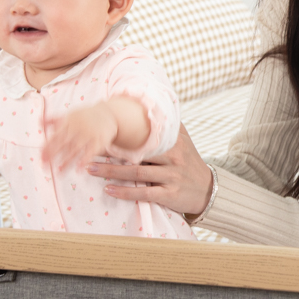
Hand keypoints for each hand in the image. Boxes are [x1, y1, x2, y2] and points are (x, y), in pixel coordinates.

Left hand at [44, 103, 123, 170]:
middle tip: (44, 167)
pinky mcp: (100, 140)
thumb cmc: (85, 116)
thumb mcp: (70, 115)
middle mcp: (78, 128)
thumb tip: (38, 121)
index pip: (56, 136)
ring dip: (67, 161)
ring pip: (76, 149)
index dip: (47, 147)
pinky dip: (85, 160)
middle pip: (63, 144)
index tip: (40, 157)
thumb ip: (54, 120)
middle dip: (53, 155)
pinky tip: (79, 170)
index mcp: (68, 122)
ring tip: (59, 172)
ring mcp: (89, 134)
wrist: (108, 113)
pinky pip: (91, 152)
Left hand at [88, 124, 212, 216]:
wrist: (209, 190)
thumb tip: (153, 103)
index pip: (144, 137)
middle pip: (137, 155)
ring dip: (112, 172)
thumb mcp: (184, 141)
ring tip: (91, 169)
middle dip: (111, 153)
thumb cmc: (189, 163)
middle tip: (89, 151)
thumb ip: (169, 126)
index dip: (122, 136)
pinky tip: (109, 189)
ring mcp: (171, 177)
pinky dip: (125, 192)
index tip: (102, 133)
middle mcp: (173, 158)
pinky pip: (144, 193)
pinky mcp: (170, 195)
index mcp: (173, 143)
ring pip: (137, 173)